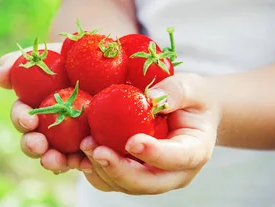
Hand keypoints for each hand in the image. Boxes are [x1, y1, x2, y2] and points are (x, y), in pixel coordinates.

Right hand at [0, 42, 86, 173]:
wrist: (101, 62)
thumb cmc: (67, 57)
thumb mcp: (44, 54)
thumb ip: (18, 62)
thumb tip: (0, 77)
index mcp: (32, 109)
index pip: (21, 116)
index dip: (21, 119)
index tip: (29, 119)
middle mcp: (46, 130)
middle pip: (33, 143)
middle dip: (32, 146)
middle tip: (39, 146)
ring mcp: (66, 142)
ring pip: (55, 158)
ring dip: (54, 162)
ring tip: (59, 161)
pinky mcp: (88, 148)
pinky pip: (85, 160)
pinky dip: (85, 162)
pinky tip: (88, 161)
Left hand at [78, 73, 221, 194]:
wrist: (188, 113)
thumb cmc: (192, 99)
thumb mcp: (192, 88)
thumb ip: (176, 92)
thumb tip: (151, 98)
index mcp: (194, 151)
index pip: (177, 158)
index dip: (154, 154)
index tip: (133, 142)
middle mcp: (172, 173)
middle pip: (145, 183)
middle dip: (119, 169)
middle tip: (97, 150)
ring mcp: (150, 177)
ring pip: (123, 185)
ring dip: (101, 169)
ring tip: (85, 144)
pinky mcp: (130, 174)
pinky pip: (108, 180)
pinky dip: (93, 168)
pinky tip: (79, 150)